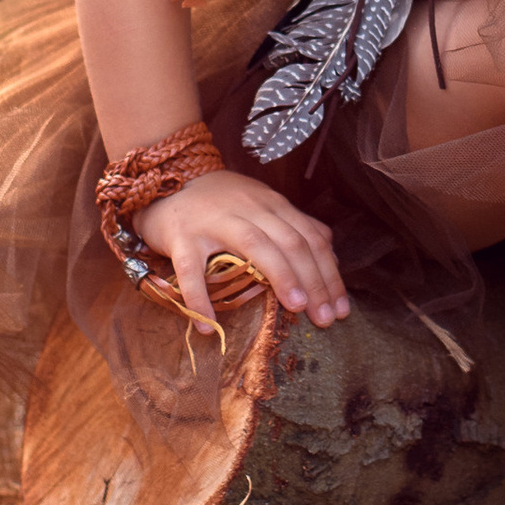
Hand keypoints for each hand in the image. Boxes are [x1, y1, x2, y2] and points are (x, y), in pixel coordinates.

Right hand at [138, 171, 350, 332]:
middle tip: (324, 318)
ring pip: (255, 245)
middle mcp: (249, 209)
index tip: (340, 309)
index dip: (329, 274)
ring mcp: (214, 221)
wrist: (164, 178)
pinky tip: (208, 326)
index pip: (310, 238)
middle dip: (313, 281)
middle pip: (290, 242)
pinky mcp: (181, 236)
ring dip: (280, 277)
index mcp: (271, 204)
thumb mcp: (262, 203)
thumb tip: (330, 254)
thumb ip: (293, 225)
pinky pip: (191, 270)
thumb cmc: (219, 200)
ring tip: (295, 309)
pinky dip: (200, 298)